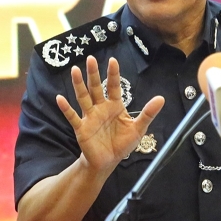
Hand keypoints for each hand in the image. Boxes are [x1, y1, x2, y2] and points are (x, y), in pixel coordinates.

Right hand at [56, 56, 164, 173]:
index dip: (113, 74)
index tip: (113, 60)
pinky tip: (59, 98)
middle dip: (94, 74)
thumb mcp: (138, 128)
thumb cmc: (122, 143)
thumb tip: (161, 98)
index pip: (114, 86)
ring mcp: (90, 117)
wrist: (108, 161)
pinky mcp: (81, 128)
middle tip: (90, 58)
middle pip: (96, 88)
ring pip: (83, 97)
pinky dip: (66, 108)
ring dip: (79, 85)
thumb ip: (148, 113)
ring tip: (75, 70)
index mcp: (115, 106)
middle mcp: (100, 108)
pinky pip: (72, 117)